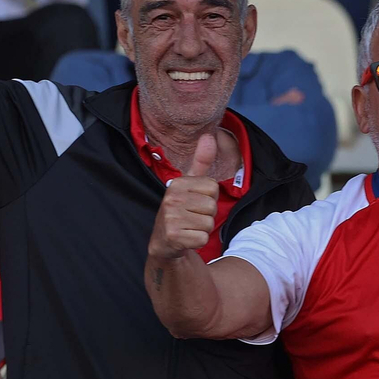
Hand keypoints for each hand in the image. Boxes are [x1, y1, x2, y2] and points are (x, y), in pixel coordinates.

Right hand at [148, 133, 219, 259]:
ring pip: (208, 223)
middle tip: (192, 218)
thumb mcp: (190, 185)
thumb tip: (209, 136)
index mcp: (177, 183)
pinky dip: (197, 242)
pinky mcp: (173, 236)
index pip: (213, 187)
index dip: (209, 198)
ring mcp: (170, 217)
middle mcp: (171, 198)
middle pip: (212, 206)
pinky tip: (186, 239)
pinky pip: (202, 238)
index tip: (195, 203)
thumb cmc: (181, 211)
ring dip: (202, 229)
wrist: (164, 242)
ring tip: (188, 227)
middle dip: (207, 215)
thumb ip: (201, 161)